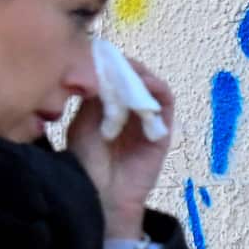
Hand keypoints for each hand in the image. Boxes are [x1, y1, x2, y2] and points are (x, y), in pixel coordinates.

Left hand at [67, 58, 174, 240]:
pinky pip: (166, 101)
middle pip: (132, 75)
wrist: (100, 195)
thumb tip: (94, 66)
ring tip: (127, 70)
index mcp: (108, 106)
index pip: (113, 74)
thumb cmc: (86, 162)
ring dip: (139, 73)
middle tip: (111, 59)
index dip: (108, 61)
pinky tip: (143, 84)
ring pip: (149, 84)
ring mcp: (147, 118)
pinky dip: (156, 88)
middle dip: (122, 65)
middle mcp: (129, 109)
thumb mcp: (82, 122)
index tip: (96, 52)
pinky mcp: (163, 128)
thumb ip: (90, 97)